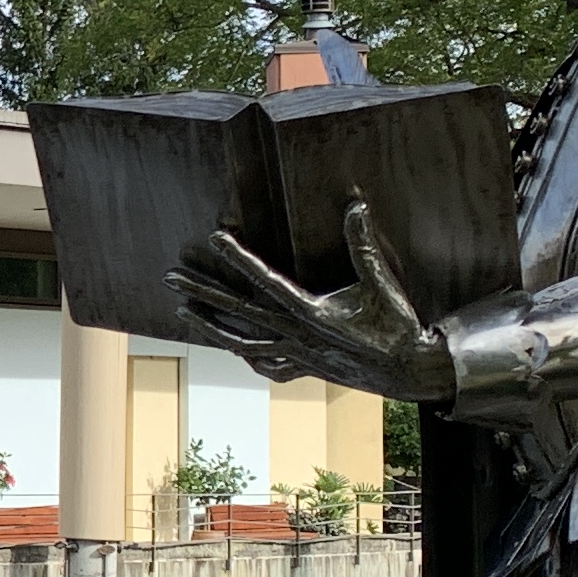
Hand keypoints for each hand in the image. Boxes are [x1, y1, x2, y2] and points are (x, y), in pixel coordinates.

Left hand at [170, 200, 452, 399]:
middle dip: (202, 292)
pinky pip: (265, 364)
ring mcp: (296, 354)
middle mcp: (296, 335)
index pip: (265, 280)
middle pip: (238, 311)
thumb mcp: (380, 281)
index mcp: (311, 312)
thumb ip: (362, 244)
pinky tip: (229, 347)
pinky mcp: (303, 368)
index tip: (215, 236)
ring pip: (241, 341)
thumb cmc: (396, 324)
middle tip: (170, 276)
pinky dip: (244, 355)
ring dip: (209, 326)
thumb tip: (356, 204)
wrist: (408, 372)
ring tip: (181, 311)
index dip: (239, 257)